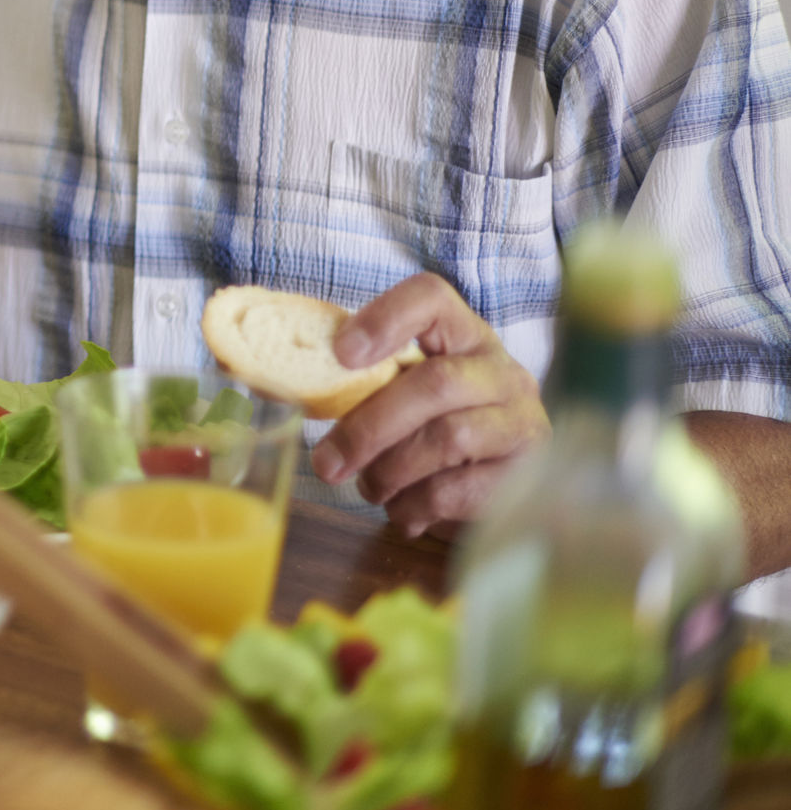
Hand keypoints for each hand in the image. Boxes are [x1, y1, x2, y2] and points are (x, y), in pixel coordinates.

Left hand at [310, 273, 548, 538]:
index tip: (341, 353)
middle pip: (434, 383)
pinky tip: (403, 510)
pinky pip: (458, 490)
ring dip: (390, 471)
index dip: (385, 318)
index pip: (431, 298)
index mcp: (463, 336)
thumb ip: (366, 382)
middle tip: (326, 464)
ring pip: (447, 439)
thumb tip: (285, 386)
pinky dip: (414, 505)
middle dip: (369, 427)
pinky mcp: (524, 477)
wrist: (499, 488)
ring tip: (370, 488)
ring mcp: (522, 422)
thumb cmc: (433, 430)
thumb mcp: (405, 394)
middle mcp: (502, 372)